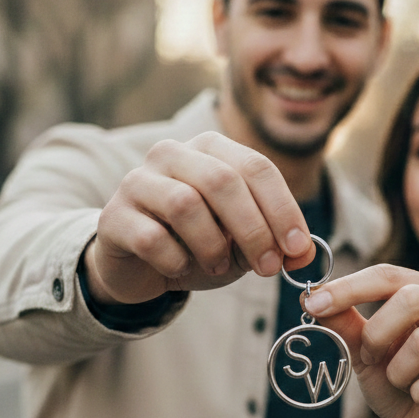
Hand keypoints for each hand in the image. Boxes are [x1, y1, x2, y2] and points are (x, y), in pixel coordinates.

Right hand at [85, 132, 314, 303]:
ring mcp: (138, 181)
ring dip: (213, 246)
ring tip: (219, 266)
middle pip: (223, 181)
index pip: (256, 167)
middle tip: (268, 268)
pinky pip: (152, 238)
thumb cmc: (199, 245)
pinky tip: (180, 268)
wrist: (140, 265)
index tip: (297, 249)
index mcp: (211, 149)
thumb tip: (305, 254)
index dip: (282, 209)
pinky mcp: (114, 216)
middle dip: (254, 230)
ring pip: (186, 205)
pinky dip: (175, 261)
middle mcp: (172, 154)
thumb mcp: (243, 244)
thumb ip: (274, 244)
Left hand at [303, 264, 418, 417]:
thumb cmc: (401, 384)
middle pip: (410, 300)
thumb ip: (345, 325)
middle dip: (377, 335)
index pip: (389, 276)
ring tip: (404, 382)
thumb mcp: (365, 354)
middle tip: (370, 359)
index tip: (312, 304)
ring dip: (398, 373)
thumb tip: (311, 297)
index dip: (348, 288)